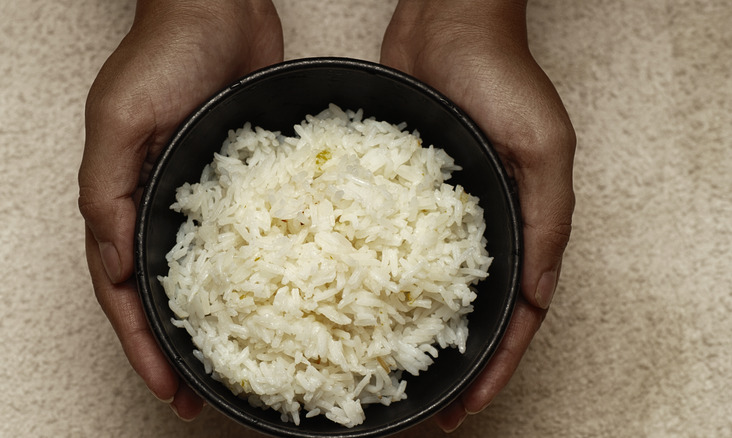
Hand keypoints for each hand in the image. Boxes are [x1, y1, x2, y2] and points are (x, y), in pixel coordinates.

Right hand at [78, 0, 282, 419]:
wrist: (221, 9)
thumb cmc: (163, 54)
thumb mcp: (120, 119)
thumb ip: (108, 191)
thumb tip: (112, 267)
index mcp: (122, 201)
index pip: (122, 292)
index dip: (142, 345)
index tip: (169, 389)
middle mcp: (160, 209)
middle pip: (161, 298)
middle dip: (177, 351)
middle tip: (201, 399)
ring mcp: (203, 203)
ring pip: (206, 279)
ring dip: (216, 326)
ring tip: (239, 369)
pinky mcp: (243, 188)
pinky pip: (249, 242)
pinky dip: (257, 278)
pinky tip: (285, 305)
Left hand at [381, 0, 575, 431]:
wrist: (447, 24)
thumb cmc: (503, 78)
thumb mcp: (544, 148)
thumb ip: (545, 221)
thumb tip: (536, 298)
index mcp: (523, 227)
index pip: (516, 318)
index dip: (495, 367)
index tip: (467, 407)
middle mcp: (482, 230)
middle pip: (471, 315)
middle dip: (453, 366)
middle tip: (427, 407)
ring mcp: (439, 216)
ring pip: (428, 290)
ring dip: (412, 332)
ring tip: (387, 374)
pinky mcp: (401, 194)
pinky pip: (387, 247)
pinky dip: (375, 281)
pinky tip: (350, 307)